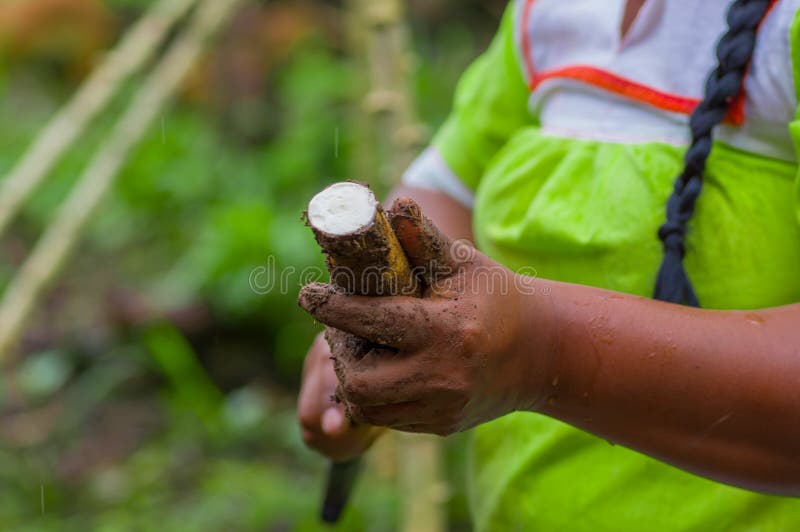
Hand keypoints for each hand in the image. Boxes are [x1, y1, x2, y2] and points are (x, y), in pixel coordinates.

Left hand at [298, 198, 554, 435]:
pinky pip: (388, 417)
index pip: (372, 321)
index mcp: (446, 330)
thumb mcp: (464, 263)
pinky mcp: (441, 425)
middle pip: (359, 379)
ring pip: (367, 406)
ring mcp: (441, 407)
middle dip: (340, 352)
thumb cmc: (497, 297)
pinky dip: (374, 394)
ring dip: (352, 377)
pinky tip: (382, 368)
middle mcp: (442, 376)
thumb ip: (424, 239)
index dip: (333, 308)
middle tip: (340, 330)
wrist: (541, 351)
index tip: (308, 295)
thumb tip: (393, 206)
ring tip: (360, 348)